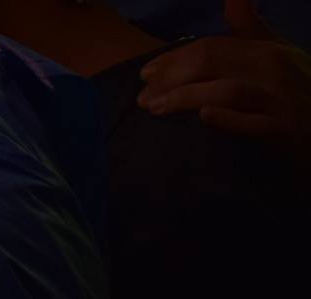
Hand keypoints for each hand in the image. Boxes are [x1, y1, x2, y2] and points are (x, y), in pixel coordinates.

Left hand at [139, 0, 310, 165]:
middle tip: (143, 98)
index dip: (173, 59)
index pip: (210, 47)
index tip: (145, 74)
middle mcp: (272, 69)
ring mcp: (279, 99)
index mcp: (264, 50)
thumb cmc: (295, 91)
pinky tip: (204, 117)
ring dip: (187, 97)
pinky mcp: (284, 130)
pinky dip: (228, 119)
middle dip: (171, 78)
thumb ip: (249, 29)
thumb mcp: (274, 55)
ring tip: (156, 108)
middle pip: (212, 63)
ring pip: (228, 90)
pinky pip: (253, 124)